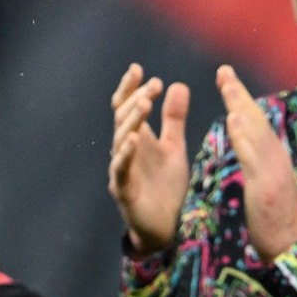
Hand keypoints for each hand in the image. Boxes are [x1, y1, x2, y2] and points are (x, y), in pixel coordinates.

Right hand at [108, 64, 191, 254]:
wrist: (168, 227)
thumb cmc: (167, 186)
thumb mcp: (175, 147)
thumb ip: (174, 118)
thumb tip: (177, 85)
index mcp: (138, 140)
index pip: (128, 108)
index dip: (130, 89)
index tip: (139, 69)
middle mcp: (126, 152)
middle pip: (123, 120)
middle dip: (135, 101)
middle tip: (151, 86)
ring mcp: (122, 171)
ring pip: (120, 141)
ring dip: (132, 121)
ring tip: (143, 104)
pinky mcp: (124, 190)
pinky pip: (121, 170)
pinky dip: (126, 154)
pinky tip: (133, 140)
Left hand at [216, 66, 296, 262]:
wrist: (292, 250)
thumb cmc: (276, 225)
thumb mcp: (268, 190)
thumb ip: (260, 169)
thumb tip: (251, 152)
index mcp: (274, 161)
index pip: (256, 126)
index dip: (242, 103)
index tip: (228, 82)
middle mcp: (277, 160)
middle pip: (257, 121)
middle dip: (239, 95)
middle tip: (224, 71)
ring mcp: (273, 171)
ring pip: (255, 132)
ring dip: (241, 107)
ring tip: (227, 85)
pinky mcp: (266, 185)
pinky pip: (251, 156)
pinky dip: (242, 135)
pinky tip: (232, 119)